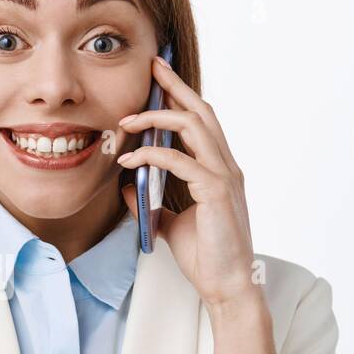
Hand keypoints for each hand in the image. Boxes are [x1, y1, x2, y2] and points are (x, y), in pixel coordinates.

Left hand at [115, 55, 258, 308]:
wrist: (227, 286)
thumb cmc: (206, 256)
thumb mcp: (170, 223)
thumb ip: (152, 202)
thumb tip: (128, 186)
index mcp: (219, 169)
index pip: (201, 121)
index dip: (181, 96)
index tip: (159, 76)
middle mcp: (226, 166)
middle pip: (201, 112)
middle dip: (175, 87)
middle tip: (152, 67)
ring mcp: (224, 177)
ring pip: (194, 127)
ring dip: (157, 118)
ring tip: (126, 121)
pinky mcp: (216, 192)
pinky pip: (181, 161)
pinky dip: (152, 155)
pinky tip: (130, 160)